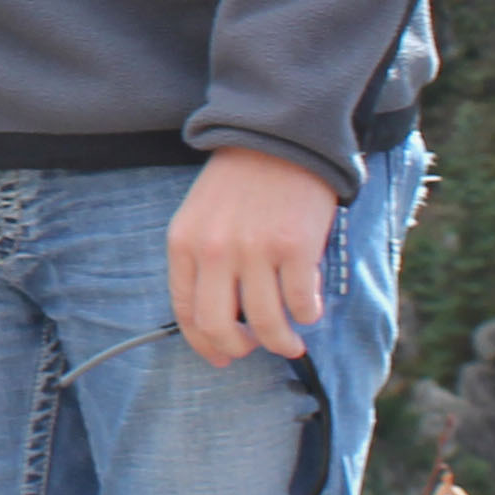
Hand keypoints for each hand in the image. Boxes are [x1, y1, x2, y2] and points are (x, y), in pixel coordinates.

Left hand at [165, 146, 340, 366]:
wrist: (280, 138)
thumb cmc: (240, 181)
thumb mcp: (201, 217)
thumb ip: (202, 262)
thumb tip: (218, 321)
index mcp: (184, 243)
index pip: (186, 311)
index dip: (204, 343)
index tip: (221, 357)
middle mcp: (215, 250)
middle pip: (219, 326)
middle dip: (237, 349)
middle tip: (255, 349)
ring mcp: (255, 250)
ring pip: (265, 323)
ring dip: (281, 343)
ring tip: (290, 342)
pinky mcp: (295, 247)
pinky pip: (302, 304)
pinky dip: (308, 316)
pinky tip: (310, 309)